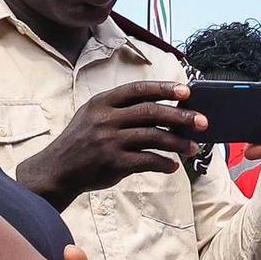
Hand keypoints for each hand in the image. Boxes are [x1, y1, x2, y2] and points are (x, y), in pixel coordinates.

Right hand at [15, 80, 204, 204]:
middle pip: (152, 112)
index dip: (164, 88)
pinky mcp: (114, 163)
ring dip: (178, 143)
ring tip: (193, 148)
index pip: (138, 90)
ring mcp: (110, 141)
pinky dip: (164, 163)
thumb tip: (160, 109)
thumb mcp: (92, 116)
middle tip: (202, 121)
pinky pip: (147, 160)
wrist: (57, 170)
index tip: (186, 91)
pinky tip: (173, 166)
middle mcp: (106, 119)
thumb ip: (120, 110)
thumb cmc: (81, 142)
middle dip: (181, 116)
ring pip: (154, 137)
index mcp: (102, 102)